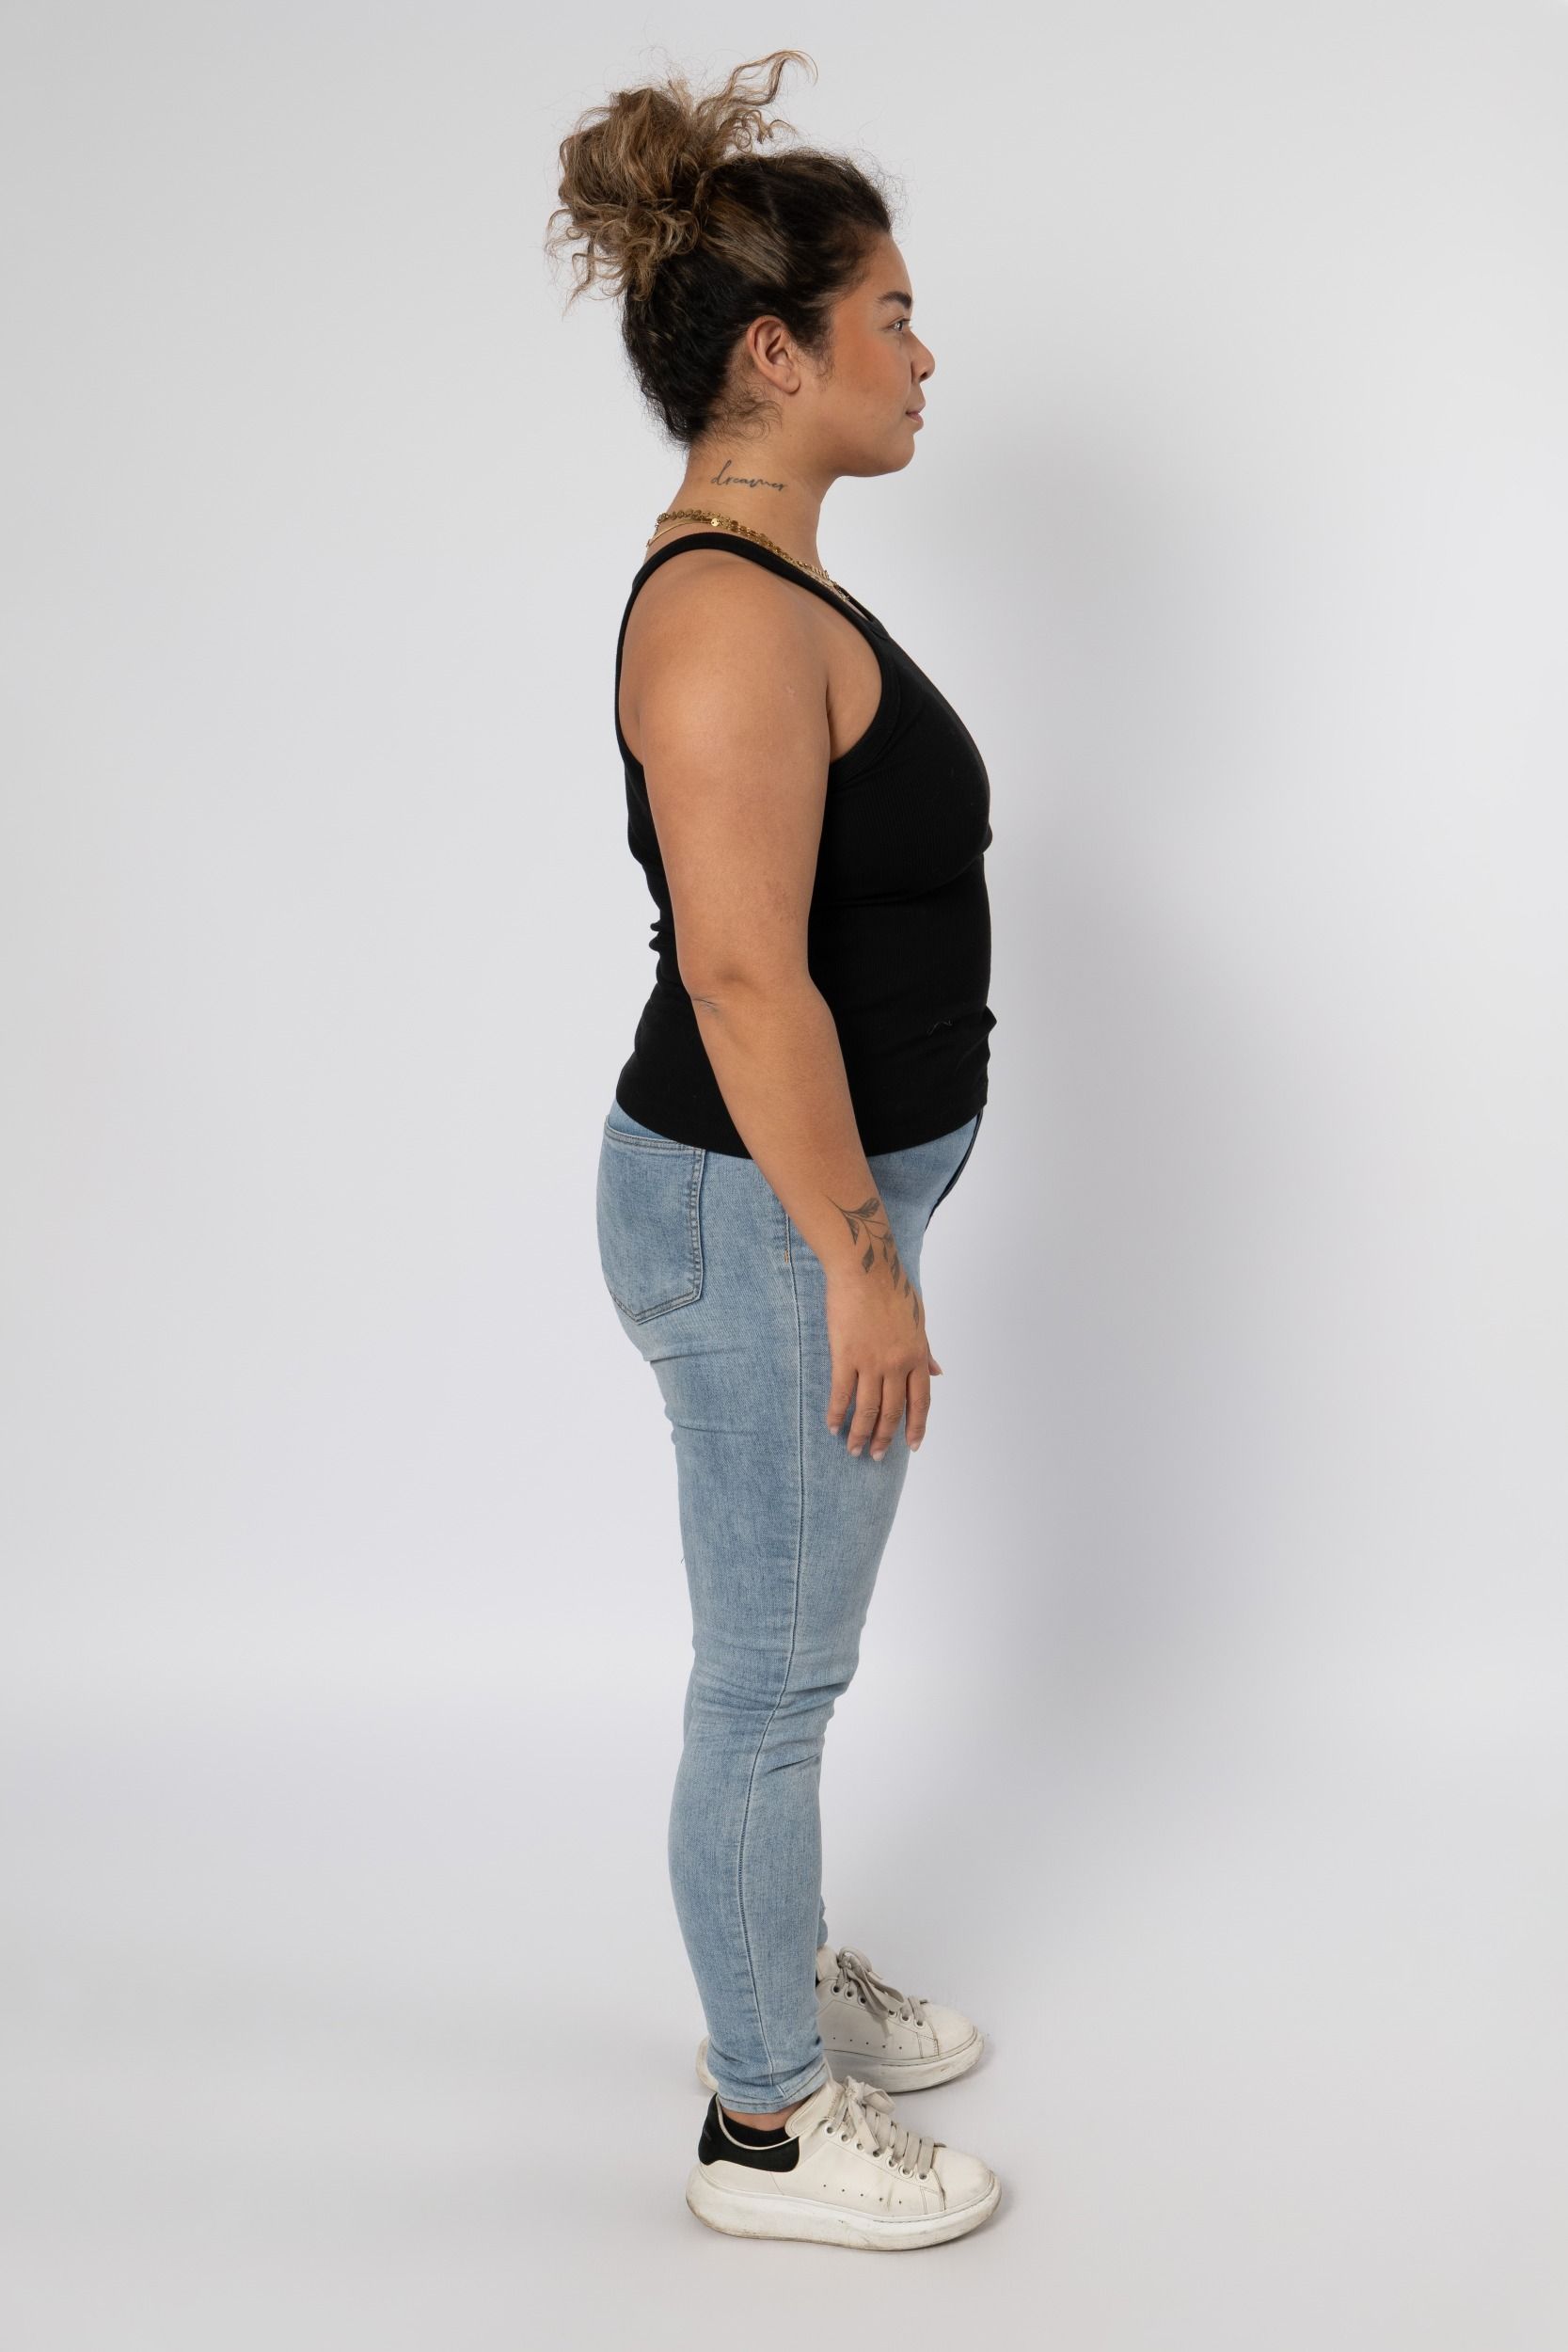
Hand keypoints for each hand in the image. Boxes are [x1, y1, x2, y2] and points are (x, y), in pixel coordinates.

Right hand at [824, 1269, 939, 1458]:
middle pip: (893, 1411)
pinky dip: (838, 1414)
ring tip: (854, 1450)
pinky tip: (833, 1427)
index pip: (920, 1401)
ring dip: (861, 1433)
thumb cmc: (893, 1288)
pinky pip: (842, 1393)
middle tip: (875, 1456)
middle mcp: (896, 1364)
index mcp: (916, 1356)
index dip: (916, 1427)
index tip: (912, 1446)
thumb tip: (937, 1372)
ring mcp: (871, 1362)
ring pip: (868, 1409)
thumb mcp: (919, 1320)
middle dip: (884, 1438)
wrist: (866, 1269)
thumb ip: (925, 1350)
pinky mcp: (845, 1356)